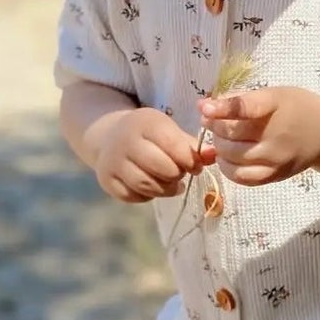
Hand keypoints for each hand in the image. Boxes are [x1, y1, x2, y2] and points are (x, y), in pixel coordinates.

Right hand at [87, 107, 203, 203]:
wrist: (110, 137)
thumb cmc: (148, 134)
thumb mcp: (168, 130)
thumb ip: (191, 146)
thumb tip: (213, 157)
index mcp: (146, 122)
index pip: (173, 145)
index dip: (189, 160)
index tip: (194, 166)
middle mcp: (126, 140)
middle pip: (162, 168)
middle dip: (176, 175)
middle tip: (180, 174)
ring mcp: (113, 161)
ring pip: (147, 185)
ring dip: (164, 189)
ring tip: (170, 183)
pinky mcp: (106, 180)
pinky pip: (133, 196)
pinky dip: (147, 196)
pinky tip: (151, 187)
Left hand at [199, 87, 319, 186]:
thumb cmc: (296, 108)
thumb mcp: (273, 94)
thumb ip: (240, 100)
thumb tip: (203, 107)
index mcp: (276, 105)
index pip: (246, 107)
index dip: (222, 108)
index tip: (204, 108)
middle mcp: (276, 134)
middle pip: (231, 135)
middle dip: (215, 127)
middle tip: (214, 123)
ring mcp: (276, 158)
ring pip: (232, 156)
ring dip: (219, 147)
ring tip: (222, 140)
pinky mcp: (274, 175)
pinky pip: (241, 177)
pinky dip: (227, 168)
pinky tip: (228, 158)